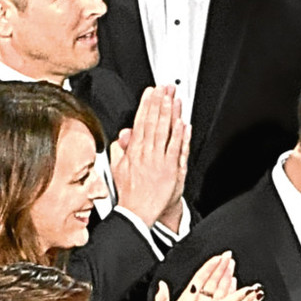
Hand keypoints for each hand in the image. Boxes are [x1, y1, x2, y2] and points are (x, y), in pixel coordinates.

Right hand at [111, 84, 189, 230]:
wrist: (137, 213)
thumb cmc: (129, 193)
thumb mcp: (117, 168)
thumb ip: (120, 149)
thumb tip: (123, 135)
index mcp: (134, 151)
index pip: (140, 122)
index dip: (146, 105)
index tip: (150, 92)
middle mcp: (147, 153)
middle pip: (153, 123)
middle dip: (159, 103)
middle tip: (165, 88)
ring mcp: (160, 161)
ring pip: (165, 133)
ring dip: (170, 114)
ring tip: (174, 99)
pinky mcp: (171, 170)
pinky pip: (176, 150)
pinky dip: (180, 136)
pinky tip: (184, 124)